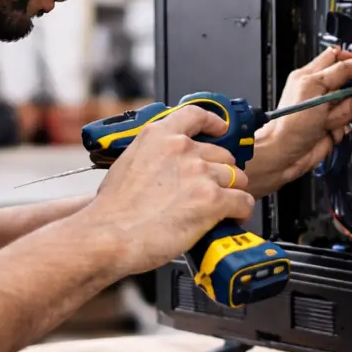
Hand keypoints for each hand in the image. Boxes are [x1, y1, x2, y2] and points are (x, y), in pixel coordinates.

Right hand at [82, 104, 255, 275]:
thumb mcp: (127, 164)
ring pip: (236, 178)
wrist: (109, 236)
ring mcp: (199, 173)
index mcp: (159, 136)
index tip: (220, 129)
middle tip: (211, 190)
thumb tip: (165, 167)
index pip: (196, 115)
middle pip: (222, 155)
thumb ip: (152, 156)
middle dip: (220, 173)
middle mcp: (183, 149)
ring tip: (221, 209)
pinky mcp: (212, 200)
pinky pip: (243, 201)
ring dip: (231, 194)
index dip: (214, 123)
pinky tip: (231, 219)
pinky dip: (240, 212)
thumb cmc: (112, 210)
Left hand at [247, 48, 351, 197]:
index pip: (336, 58)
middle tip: (346, 99)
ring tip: (328, 121)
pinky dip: (341, 128)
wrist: (286, 153)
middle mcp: (320, 91)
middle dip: (351, 92)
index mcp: (311, 75)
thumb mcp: (316, 87)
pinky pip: (349, 122)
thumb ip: (341, 72)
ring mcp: (327, 109)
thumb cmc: (290, 121)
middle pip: (349, 83)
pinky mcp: (333, 126)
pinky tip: (329, 131)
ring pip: (351, 105)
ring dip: (343, 114)